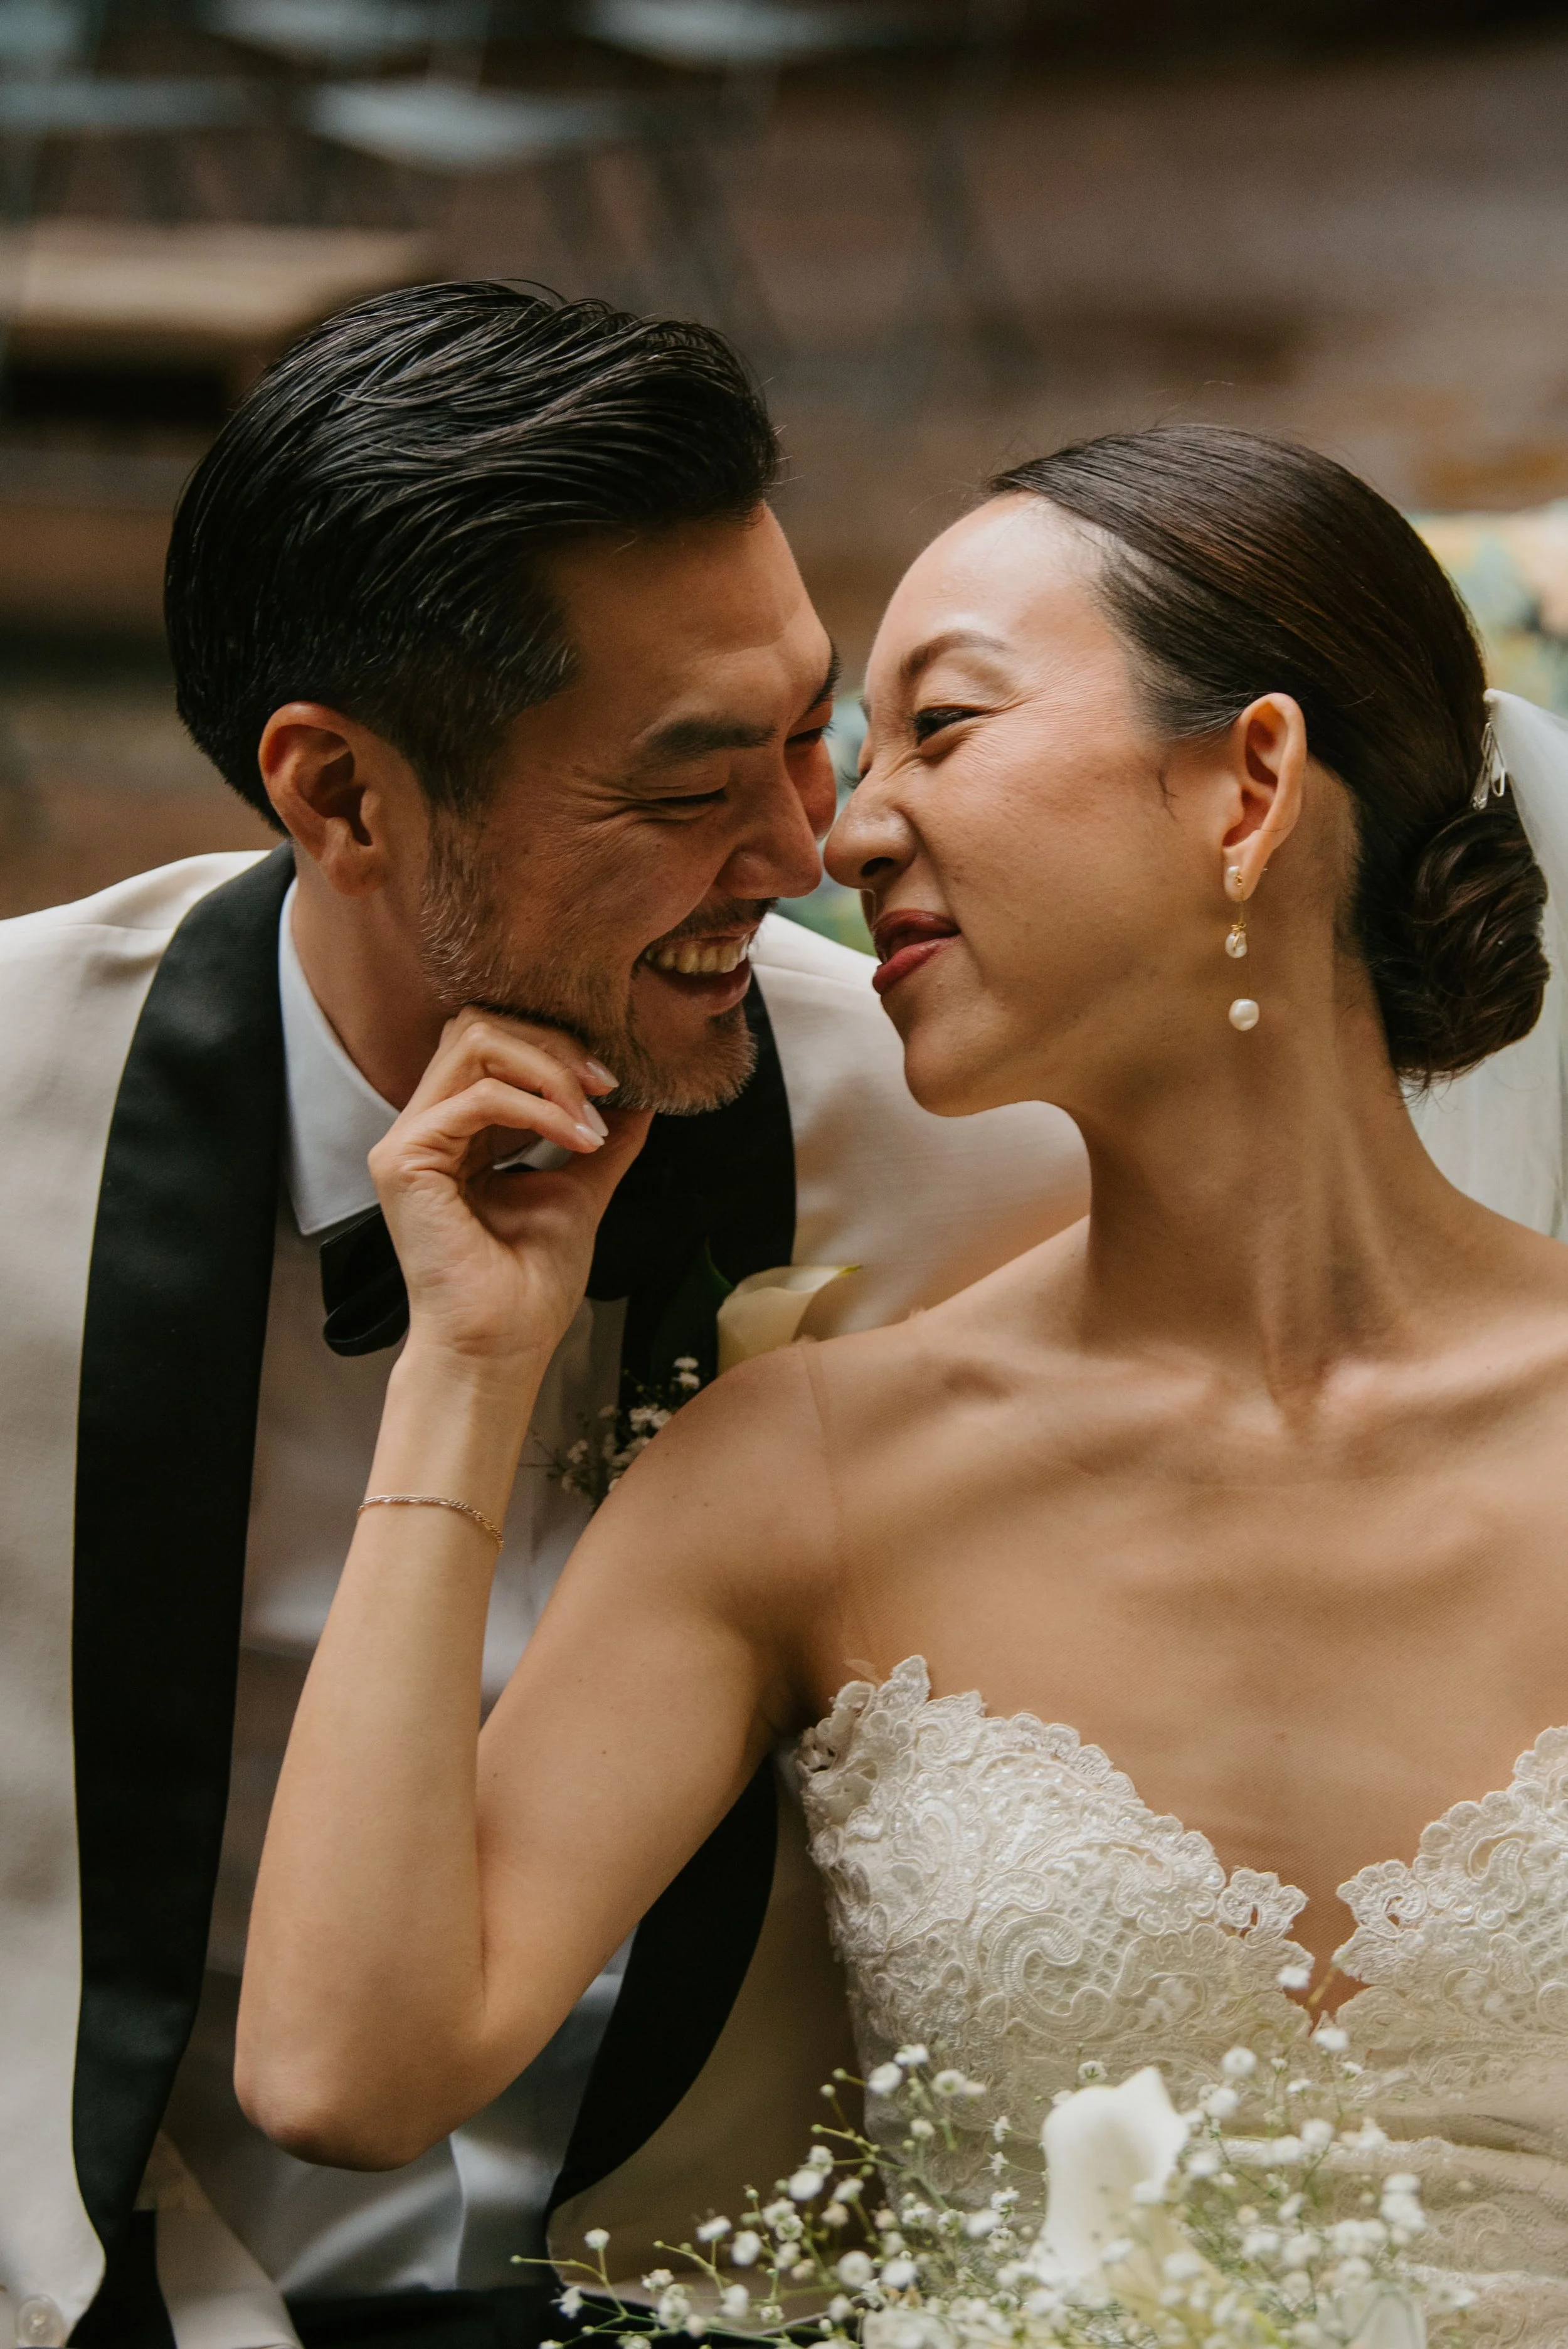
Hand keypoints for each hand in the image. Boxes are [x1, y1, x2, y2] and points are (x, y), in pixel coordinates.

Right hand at [368, 1010, 650, 1372]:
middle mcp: (426, 1125)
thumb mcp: (579, 1190)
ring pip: (475, 1042)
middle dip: (554, 1045)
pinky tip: (578, 1139)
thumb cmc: (530, 1285)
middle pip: (480, 1025)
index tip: (613, 1080)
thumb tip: (643, 1097)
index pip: (493, 1041)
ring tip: (591, 1120)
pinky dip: (540, 1110)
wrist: (503, 1346)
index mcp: (458, 1129)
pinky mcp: (405, 1160)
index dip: (555, 1044)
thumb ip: (601, 1138)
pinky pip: (479, 1098)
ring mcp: (409, 1139)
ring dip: (550, 1071)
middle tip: (606, 1085)